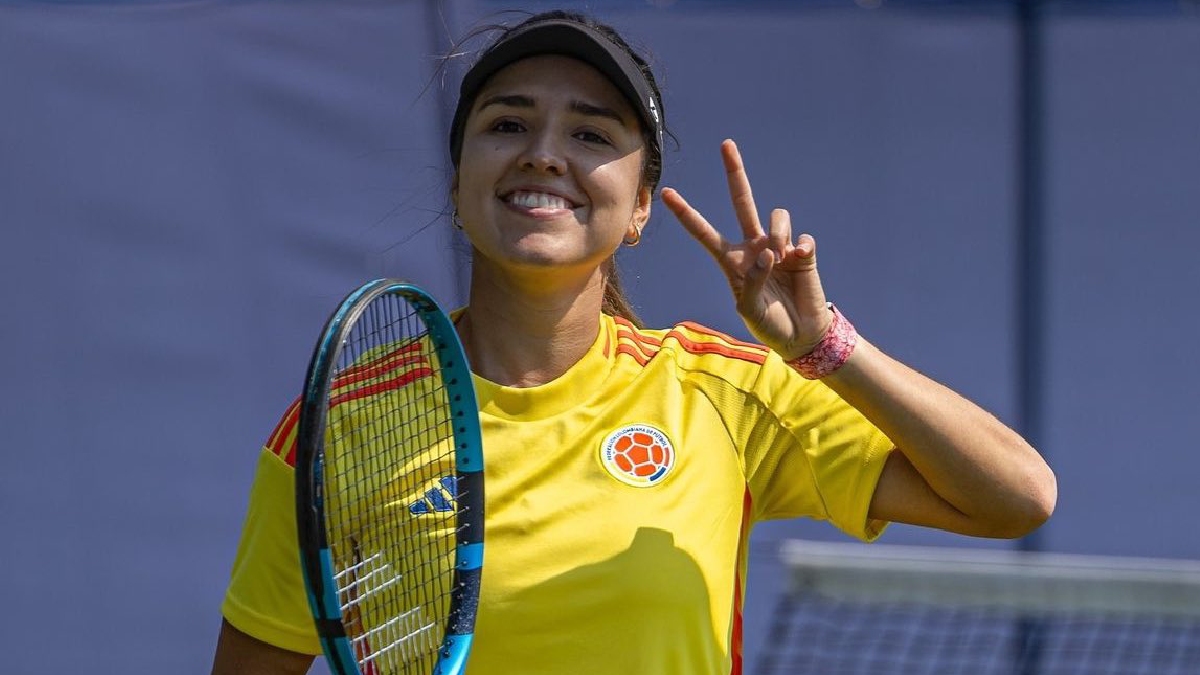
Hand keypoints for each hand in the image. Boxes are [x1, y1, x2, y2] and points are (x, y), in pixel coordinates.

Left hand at [661, 139, 831, 359]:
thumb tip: (767, 254)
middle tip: (726, 144)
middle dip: (734, 172)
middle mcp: (753, 246)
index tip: (666, 193)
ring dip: (778, 235)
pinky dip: (800, 250)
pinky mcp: (802, 250)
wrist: (802, 334)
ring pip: (777, 216)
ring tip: (780, 260)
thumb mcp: (749, 310)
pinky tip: (799, 263)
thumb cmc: (770, 324)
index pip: (704, 232)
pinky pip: (801, 237)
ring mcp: (778, 245)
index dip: (686, 213)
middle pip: (741, 200)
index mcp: (732, 260)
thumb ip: (751, 283)